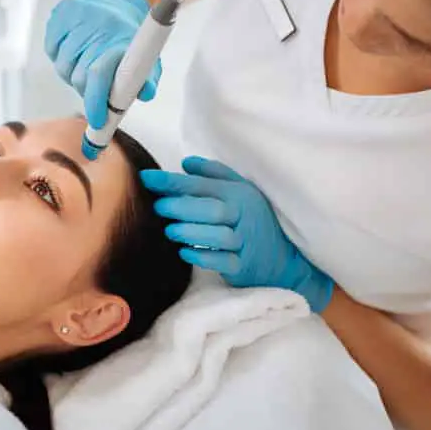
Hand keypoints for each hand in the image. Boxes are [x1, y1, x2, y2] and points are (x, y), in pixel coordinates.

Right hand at [44, 0, 162, 129]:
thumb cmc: (129, 34)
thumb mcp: (147, 56)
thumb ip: (148, 78)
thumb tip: (145, 93)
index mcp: (118, 36)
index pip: (99, 74)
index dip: (96, 101)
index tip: (97, 119)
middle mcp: (95, 24)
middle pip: (79, 77)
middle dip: (89, 92)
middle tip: (98, 89)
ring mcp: (74, 18)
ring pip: (63, 67)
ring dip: (74, 75)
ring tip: (88, 64)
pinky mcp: (58, 16)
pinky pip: (52, 51)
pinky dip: (62, 58)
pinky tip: (77, 51)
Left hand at [140, 156, 333, 312]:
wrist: (284, 259)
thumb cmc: (253, 220)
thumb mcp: (241, 191)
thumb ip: (213, 175)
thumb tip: (186, 163)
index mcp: (239, 194)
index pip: (203, 184)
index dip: (174, 181)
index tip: (146, 177)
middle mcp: (244, 216)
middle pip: (212, 209)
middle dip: (182, 206)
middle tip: (158, 206)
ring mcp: (245, 242)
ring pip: (218, 236)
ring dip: (191, 231)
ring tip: (170, 230)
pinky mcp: (243, 266)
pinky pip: (223, 262)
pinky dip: (203, 256)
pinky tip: (185, 252)